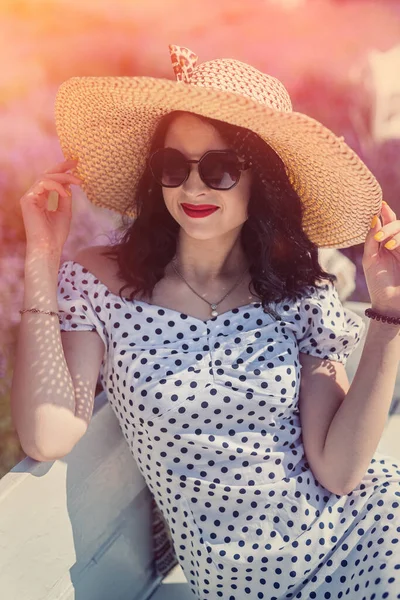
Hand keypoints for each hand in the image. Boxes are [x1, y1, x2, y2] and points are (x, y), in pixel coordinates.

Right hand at [20, 159, 82, 253]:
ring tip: (77, 181)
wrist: (48, 247)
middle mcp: (33, 196)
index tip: (76, 166)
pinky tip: (66, 192)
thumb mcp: (65, 212)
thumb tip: (68, 185)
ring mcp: (29, 197)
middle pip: (46, 174)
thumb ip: (64, 197)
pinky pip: (42, 184)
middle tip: (75, 162)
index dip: (62, 171)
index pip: (50, 180)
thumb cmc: (56, 234)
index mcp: (41, 199)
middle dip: (61, 167)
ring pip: (45, 177)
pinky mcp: (28, 199)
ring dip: (63, 177)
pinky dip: (56, 185)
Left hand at [363, 201, 399, 316]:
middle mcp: (398, 245)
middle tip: (379, 236)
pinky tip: (391, 246)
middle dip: (390, 226)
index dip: (386, 213)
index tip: (380, 204)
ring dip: (395, 232)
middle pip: (399, 225)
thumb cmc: (378, 282)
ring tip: (386, 243)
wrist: (389, 303)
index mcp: (387, 243)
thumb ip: (371, 240)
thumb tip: (375, 219)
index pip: (389, 223)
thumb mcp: (370, 259)